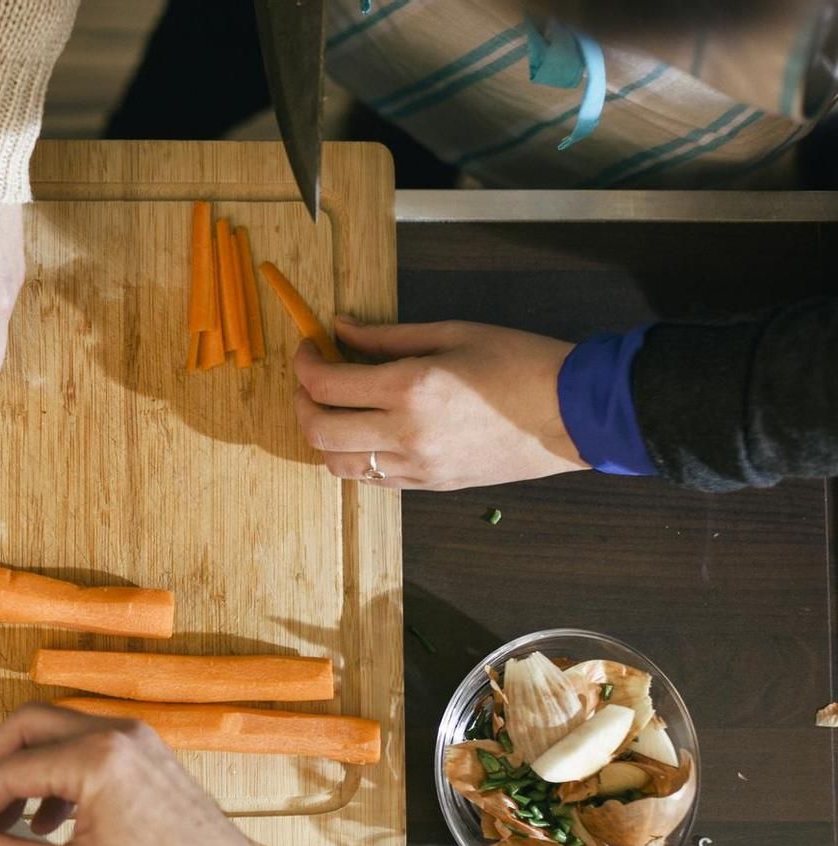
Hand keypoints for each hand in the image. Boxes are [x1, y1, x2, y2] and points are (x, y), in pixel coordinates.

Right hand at [0, 704, 294, 845]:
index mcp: (96, 759)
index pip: (10, 770)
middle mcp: (117, 734)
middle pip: (29, 726)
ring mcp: (137, 741)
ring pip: (59, 733)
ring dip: (26, 769)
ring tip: (9, 824)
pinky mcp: (149, 756)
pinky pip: (88, 747)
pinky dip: (59, 774)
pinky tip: (51, 822)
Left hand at [292, 318, 585, 490]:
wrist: (574, 414)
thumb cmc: (520, 363)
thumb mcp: (452, 333)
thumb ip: (387, 336)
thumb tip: (341, 329)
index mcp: (410, 389)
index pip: (327, 386)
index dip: (305, 365)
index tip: (309, 348)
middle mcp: (406, 435)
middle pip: (319, 432)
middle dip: (301, 403)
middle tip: (310, 380)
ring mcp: (417, 467)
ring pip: (338, 465)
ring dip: (322, 437)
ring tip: (333, 409)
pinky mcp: (430, 485)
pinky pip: (371, 480)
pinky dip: (353, 457)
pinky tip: (364, 432)